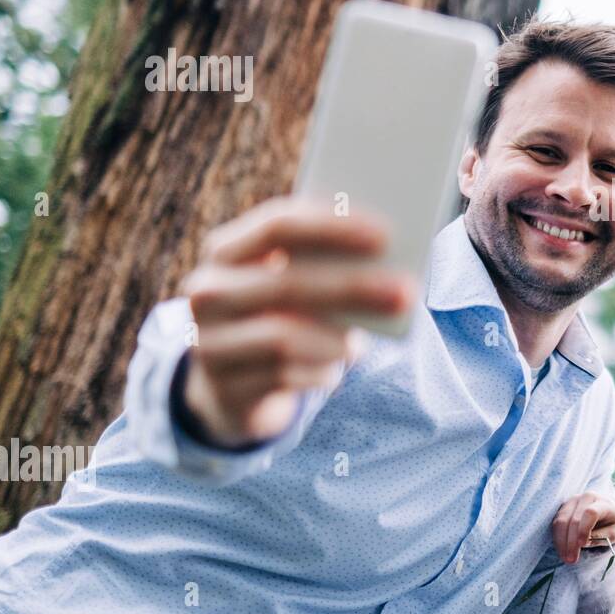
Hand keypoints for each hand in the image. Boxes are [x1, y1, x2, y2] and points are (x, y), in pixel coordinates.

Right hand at [178, 195, 417, 446]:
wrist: (231, 383)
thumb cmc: (280, 316)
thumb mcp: (291, 283)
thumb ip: (324, 264)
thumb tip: (390, 260)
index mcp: (227, 250)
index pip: (277, 225)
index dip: (331, 227)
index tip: (385, 233)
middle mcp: (208, 293)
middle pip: (286, 283)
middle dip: (352, 286)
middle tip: (406, 291)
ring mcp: (209, 343)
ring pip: (281, 337)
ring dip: (335, 338)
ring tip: (365, 342)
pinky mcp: (225, 388)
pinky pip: (282, 377)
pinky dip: (319, 371)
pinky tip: (338, 369)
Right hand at [552, 492, 614, 563]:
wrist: (607, 509)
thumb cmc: (612, 522)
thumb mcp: (614, 532)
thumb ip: (601, 537)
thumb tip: (584, 542)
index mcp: (603, 502)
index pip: (591, 513)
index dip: (584, 529)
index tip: (581, 545)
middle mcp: (586, 498)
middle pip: (573, 519)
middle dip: (570, 542)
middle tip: (571, 560)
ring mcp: (573, 501)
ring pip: (561, 521)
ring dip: (561, 542)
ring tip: (566, 558)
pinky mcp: (563, 507)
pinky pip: (556, 523)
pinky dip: (558, 538)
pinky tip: (562, 550)